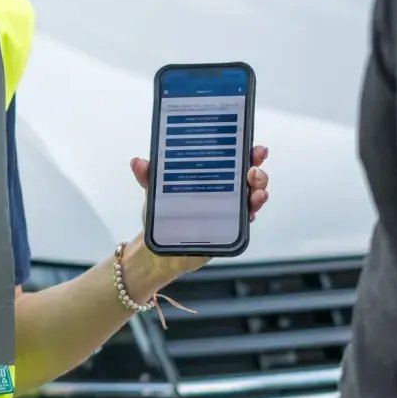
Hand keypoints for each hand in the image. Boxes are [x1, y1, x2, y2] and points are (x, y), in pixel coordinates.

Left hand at [127, 147, 271, 282]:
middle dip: (258, 170)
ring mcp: (230, 210)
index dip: (247, 152)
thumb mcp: (154, 192)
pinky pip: (247, 219)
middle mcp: (225, 190)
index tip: (253, 147)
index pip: (234, 159)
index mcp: (211, 176)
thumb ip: (147, 176)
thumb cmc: (162, 215)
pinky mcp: (230, 229)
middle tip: (254, 169)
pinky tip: (251, 212)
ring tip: (256, 192)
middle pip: (250, 176)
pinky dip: (252, 213)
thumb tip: (137, 162)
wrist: (159, 250)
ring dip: (259, 191)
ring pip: (253, 196)